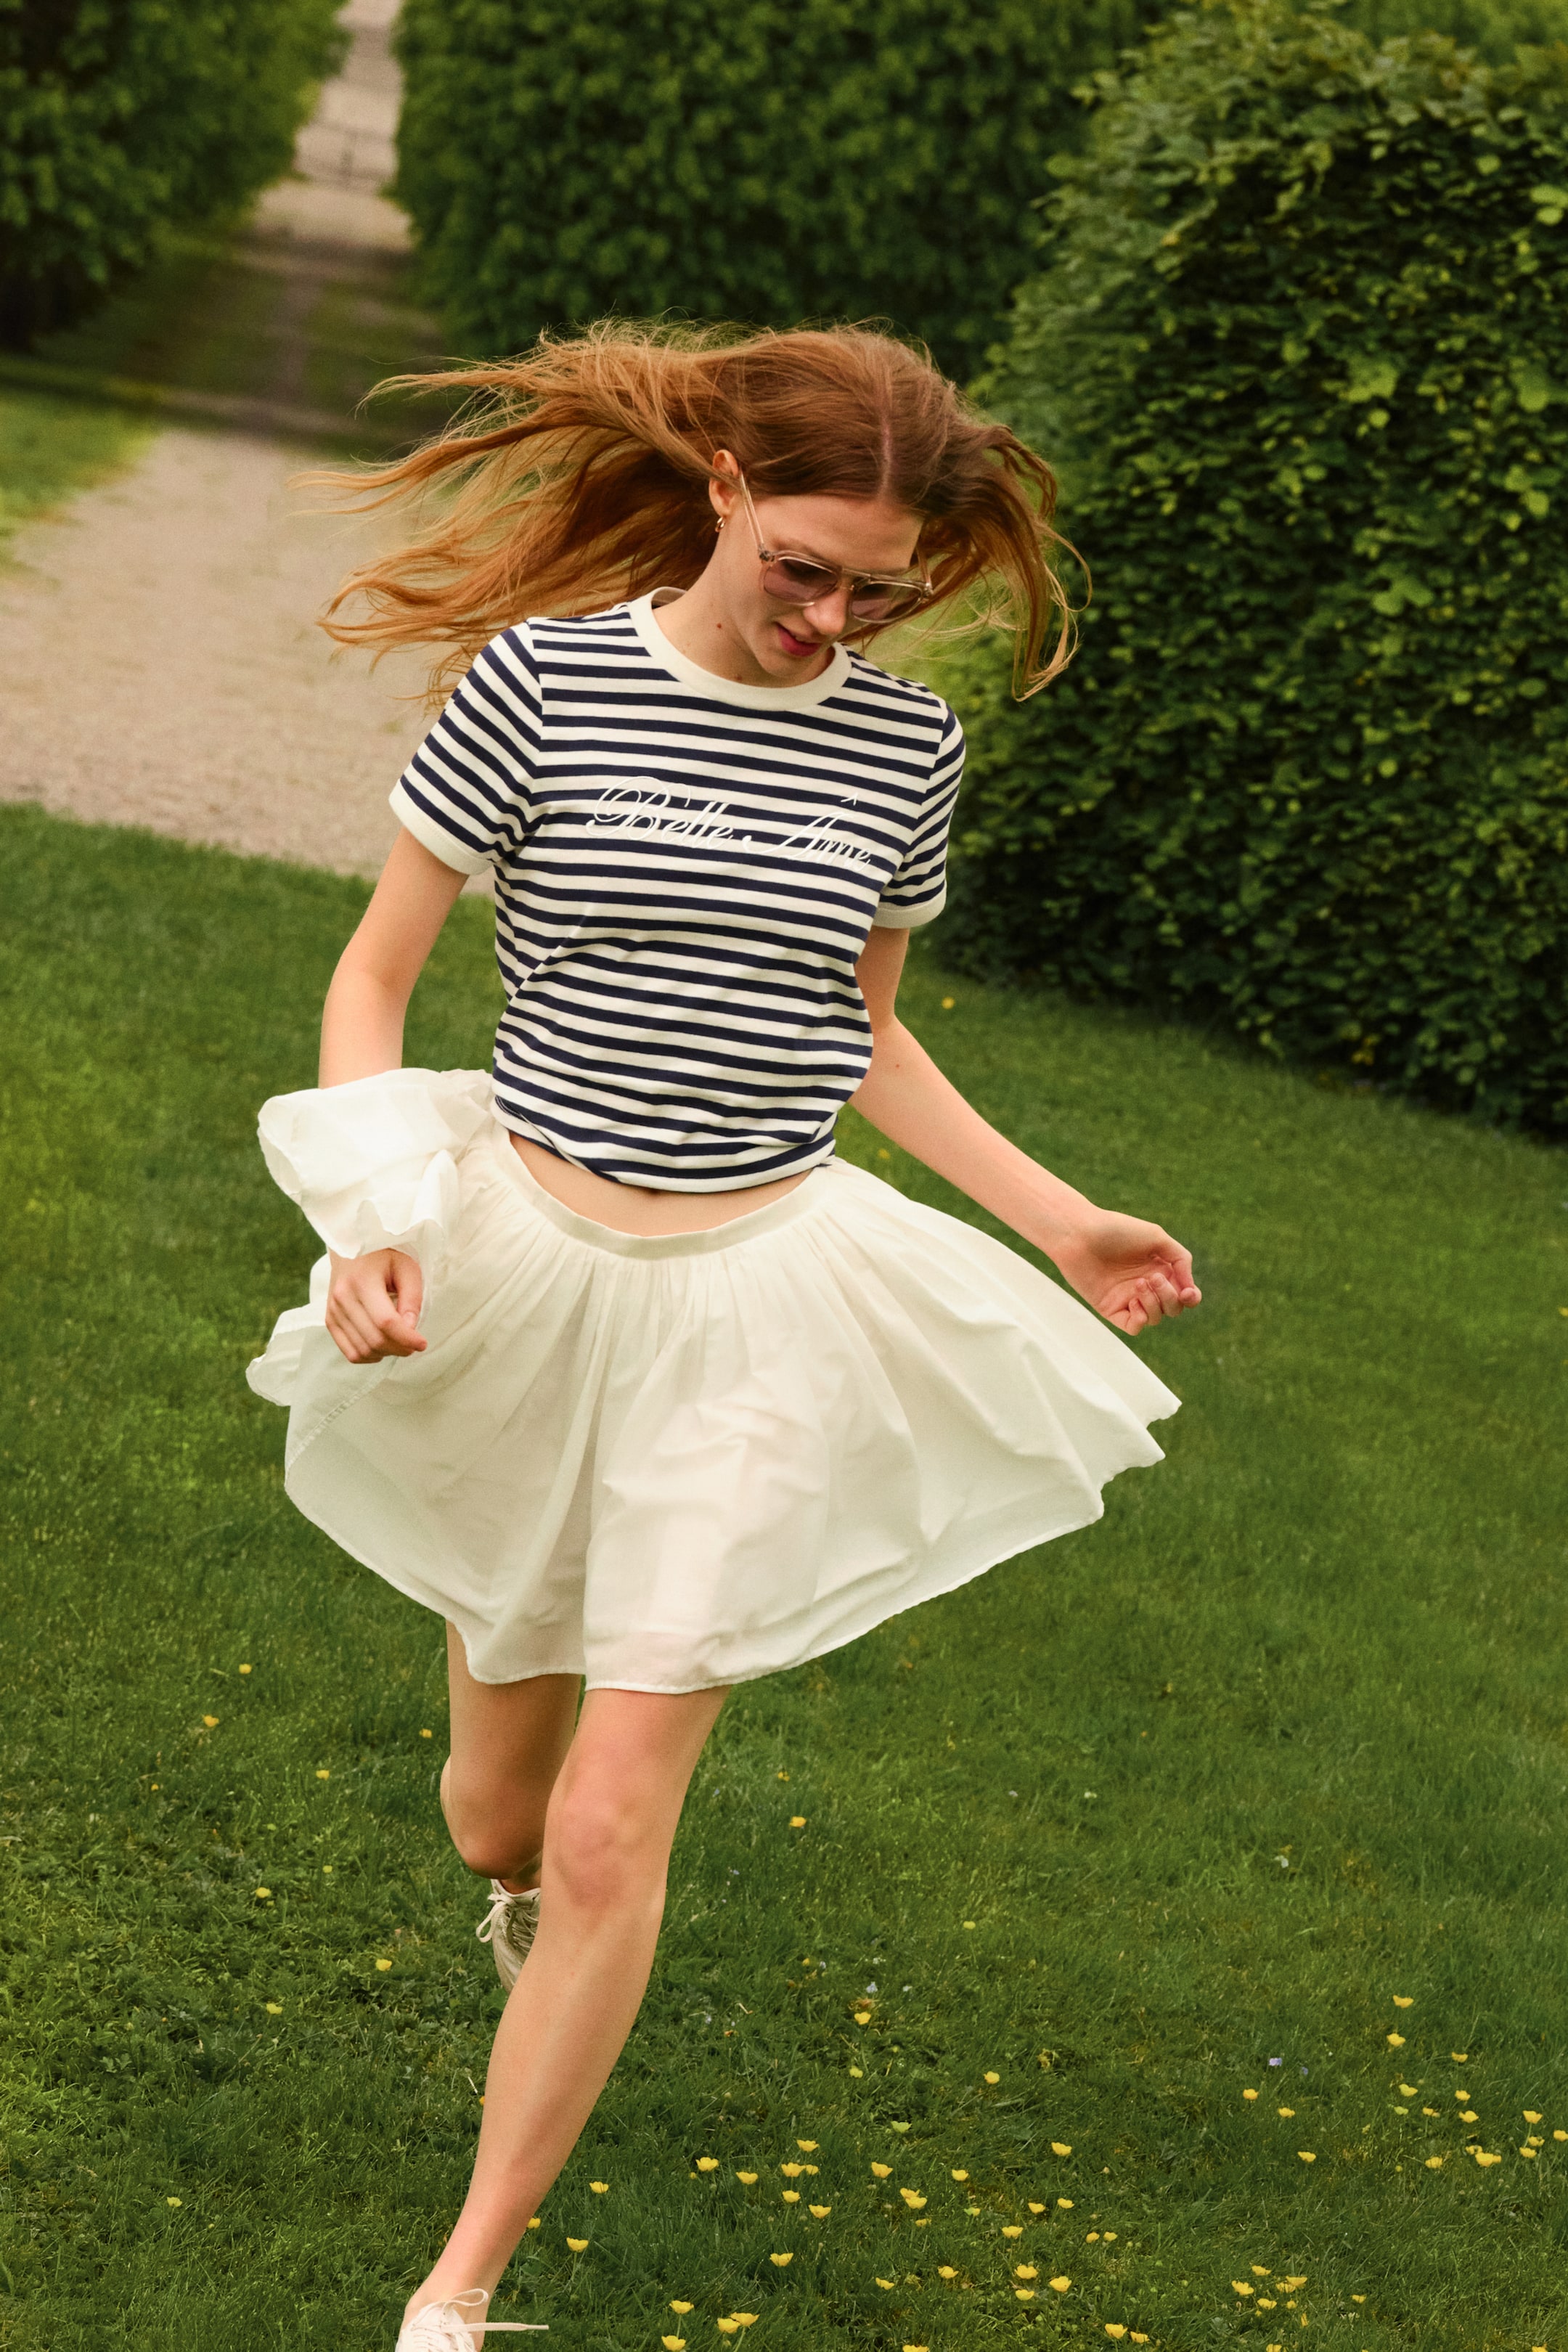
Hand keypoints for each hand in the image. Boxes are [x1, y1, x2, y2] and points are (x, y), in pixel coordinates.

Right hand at [324, 1247, 426, 1362]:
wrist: (351, 1249)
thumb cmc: (383, 1257)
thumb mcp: (406, 1268)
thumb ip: (412, 1298)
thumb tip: (410, 1328)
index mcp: (362, 1281)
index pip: (385, 1322)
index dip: (406, 1338)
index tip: (422, 1343)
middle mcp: (342, 1298)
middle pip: (374, 1339)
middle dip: (399, 1348)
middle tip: (414, 1344)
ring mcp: (333, 1311)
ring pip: (362, 1350)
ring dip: (386, 1353)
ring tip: (399, 1342)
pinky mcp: (330, 1321)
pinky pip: (350, 1352)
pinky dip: (369, 1356)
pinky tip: (382, 1346)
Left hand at [1047, 1211, 1200, 1335]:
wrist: (1079, 1234)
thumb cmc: (1116, 1230)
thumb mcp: (1156, 1237)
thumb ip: (1180, 1259)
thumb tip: (1189, 1287)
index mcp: (1159, 1268)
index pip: (1184, 1293)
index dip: (1191, 1297)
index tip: (1187, 1293)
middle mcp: (1146, 1286)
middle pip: (1173, 1308)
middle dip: (1169, 1297)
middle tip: (1152, 1278)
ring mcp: (1128, 1299)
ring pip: (1156, 1318)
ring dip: (1154, 1304)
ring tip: (1139, 1284)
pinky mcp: (1111, 1309)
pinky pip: (1134, 1327)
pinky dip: (1140, 1319)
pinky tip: (1134, 1301)